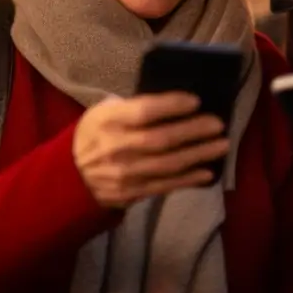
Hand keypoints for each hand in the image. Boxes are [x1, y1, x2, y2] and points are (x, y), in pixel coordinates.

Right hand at [74, 92, 227, 207]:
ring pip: (168, 164)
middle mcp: (116, 147)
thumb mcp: (102, 112)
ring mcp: (125, 173)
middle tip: (218, 124)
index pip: (143, 111)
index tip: (196, 100)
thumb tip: (173, 101)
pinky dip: (189, 179)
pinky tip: (208, 171)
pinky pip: (166, 185)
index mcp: (107, 120)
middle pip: (161, 139)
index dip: (172, 105)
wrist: (70, 177)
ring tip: (222, 145)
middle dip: (194, 131)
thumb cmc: (94, 134)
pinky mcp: (132, 192)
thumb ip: (131, 106)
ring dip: (199, 154)